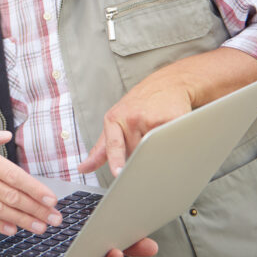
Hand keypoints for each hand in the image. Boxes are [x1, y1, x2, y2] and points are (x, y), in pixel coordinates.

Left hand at [78, 78, 192, 176]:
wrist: (167, 83)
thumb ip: (101, 148)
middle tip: (144, 139)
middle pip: (135, 154)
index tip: (119, 172)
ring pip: (152, 151)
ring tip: (157, 132)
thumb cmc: (140, 103)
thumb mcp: (115, 120)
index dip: (116, 160)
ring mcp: (151, 118)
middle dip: (138, 155)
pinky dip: (171, 144)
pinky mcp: (172, 119)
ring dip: (155, 150)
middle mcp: (131, 118)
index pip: (113, 145)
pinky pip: (170, 142)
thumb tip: (83, 168)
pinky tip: (171, 133)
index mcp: (114, 119)